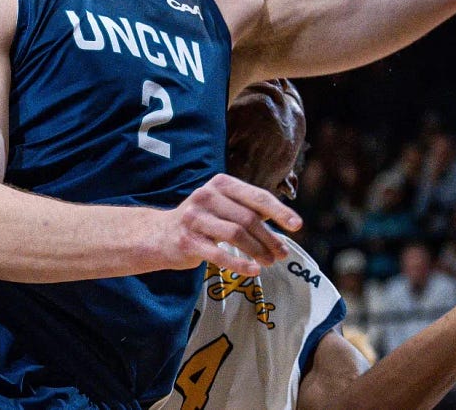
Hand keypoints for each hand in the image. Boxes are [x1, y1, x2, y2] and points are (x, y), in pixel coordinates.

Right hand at [161, 173, 302, 275]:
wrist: (159, 235)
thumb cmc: (201, 221)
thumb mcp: (222, 205)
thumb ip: (248, 209)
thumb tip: (284, 223)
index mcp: (220, 184)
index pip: (256, 196)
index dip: (279, 211)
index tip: (296, 226)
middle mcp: (206, 196)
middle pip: (248, 218)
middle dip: (270, 238)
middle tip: (282, 254)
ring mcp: (195, 218)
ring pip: (236, 234)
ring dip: (258, 251)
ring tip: (269, 262)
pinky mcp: (188, 241)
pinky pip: (219, 254)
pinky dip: (239, 263)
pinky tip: (253, 270)